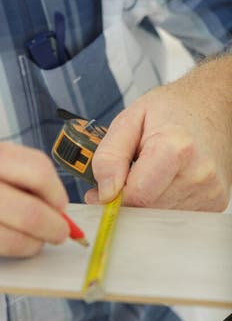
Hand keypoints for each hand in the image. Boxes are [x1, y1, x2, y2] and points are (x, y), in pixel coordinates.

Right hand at [0, 136, 69, 268]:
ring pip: (18, 243)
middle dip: (54, 229)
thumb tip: (48, 201)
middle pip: (37, 216)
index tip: (58, 205)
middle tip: (55, 232)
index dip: (56, 193)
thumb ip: (3, 170)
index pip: (40, 173)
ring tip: (16, 237)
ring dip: (27, 245)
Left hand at [85, 57, 231, 210]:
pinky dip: (164, 201)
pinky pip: (176, 215)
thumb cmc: (171, 109)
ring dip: (148, 199)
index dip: (114, 195)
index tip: (105, 188)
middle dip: (130, 195)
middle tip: (129, 171)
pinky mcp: (216, 203)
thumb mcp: (129, 119)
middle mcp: (199, 174)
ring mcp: (210, 191)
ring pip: (160, 214)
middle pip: (148, 208)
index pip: (137, 196)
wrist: (211, 106)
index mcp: (175, 148)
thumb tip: (104, 192)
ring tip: (151, 170)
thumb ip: (110, 155)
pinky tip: (167, 179)